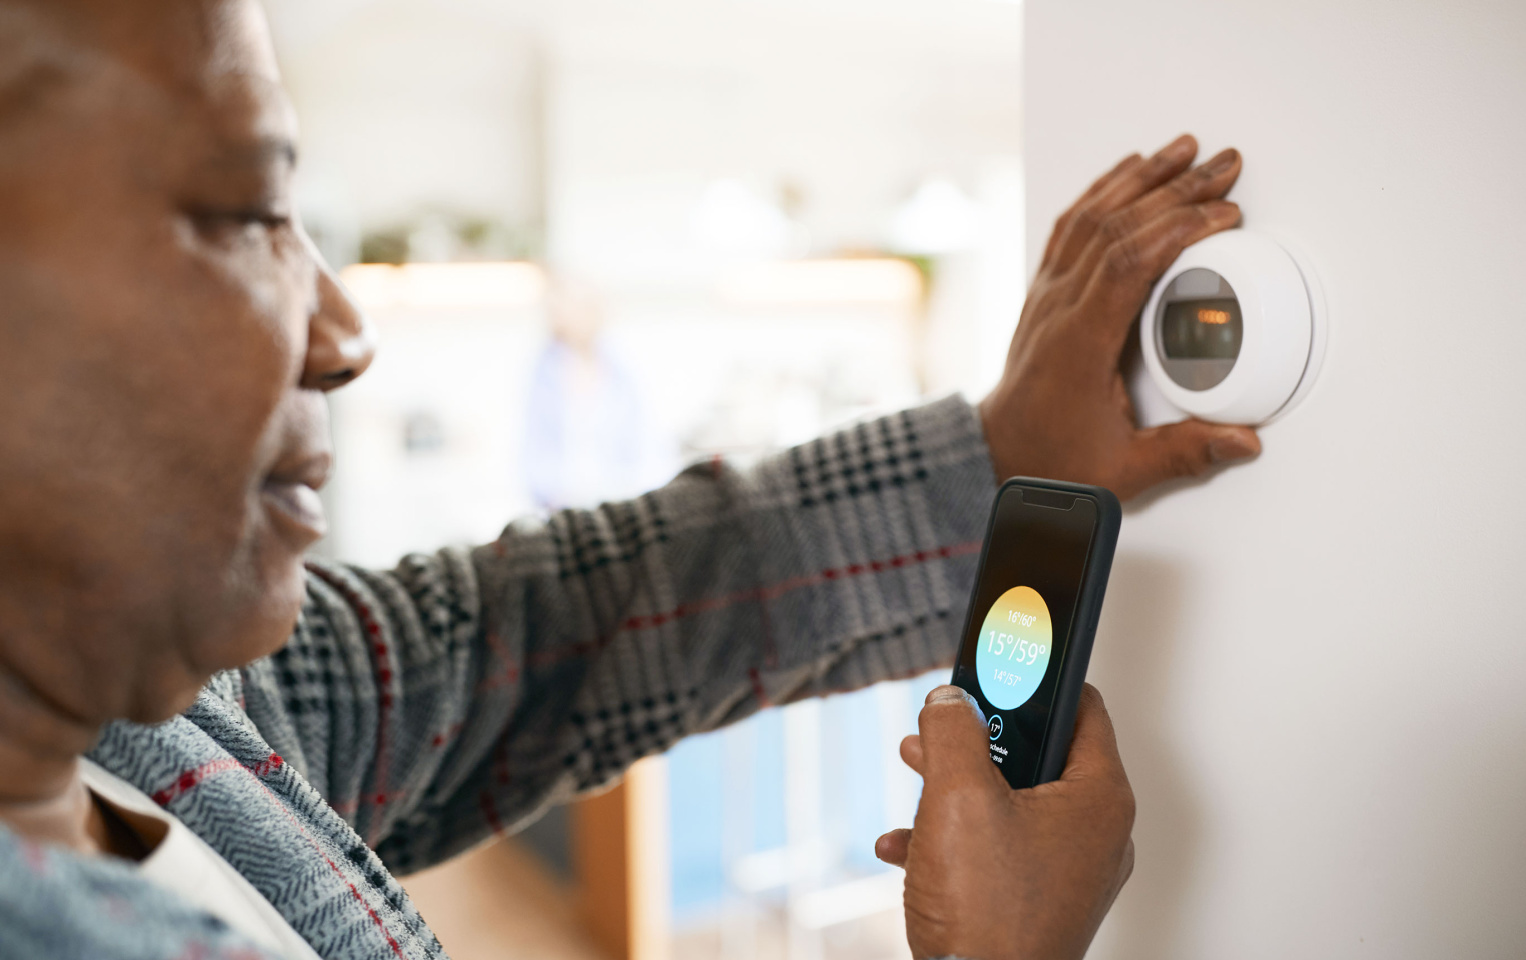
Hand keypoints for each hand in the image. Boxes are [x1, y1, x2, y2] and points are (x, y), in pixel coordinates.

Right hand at [876, 685, 1134, 959]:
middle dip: (978, 741)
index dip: (1034, 682)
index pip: (1082, 706)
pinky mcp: (1039, 902)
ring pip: (1012, 803)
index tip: (999, 669)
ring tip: (917, 783)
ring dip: (957, 789)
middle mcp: (1096, 835)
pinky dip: (956, 839)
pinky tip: (910, 846)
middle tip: (943, 732)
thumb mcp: (957, 797)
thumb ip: (954, 732)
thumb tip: (950, 701)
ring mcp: (1069, 873)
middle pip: (1039, 756)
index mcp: (1099, 799)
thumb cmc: (987, 914)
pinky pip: (999, 850)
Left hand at [980, 134, 1260, 500]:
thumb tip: (1244, 441)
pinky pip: (1071, 225)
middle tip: (1226, 166)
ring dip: (1141, 177)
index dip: (1179, 229)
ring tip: (1186, 149)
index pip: (1128, 263)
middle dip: (1176, 189)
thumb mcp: (1123, 470)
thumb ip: (1186, 453)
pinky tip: (1129, 169)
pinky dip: (1103, 189)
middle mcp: (1058, 306)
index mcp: (1079, 342)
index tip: (1224, 215)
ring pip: (1091, 216)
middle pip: (1117, 226)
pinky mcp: (1045, 290)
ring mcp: (1048, 293)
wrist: (996, 455)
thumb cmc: (1051, 458)